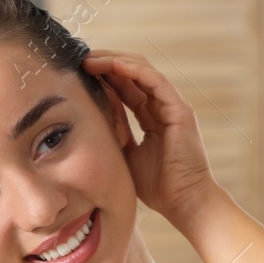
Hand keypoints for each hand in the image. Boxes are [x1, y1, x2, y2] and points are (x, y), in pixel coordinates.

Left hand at [81, 48, 225, 232]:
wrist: (184, 203)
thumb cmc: (159, 187)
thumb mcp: (127, 155)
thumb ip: (116, 133)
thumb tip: (92, 118)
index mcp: (151, 117)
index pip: (126, 87)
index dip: (104, 76)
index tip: (79, 71)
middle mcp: (162, 107)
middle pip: (133, 73)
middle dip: (106, 63)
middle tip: (81, 59)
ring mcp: (172, 106)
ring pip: (143, 71)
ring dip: (115, 61)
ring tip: (91, 59)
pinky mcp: (179, 110)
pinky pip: (155, 81)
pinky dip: (134, 70)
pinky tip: (114, 65)